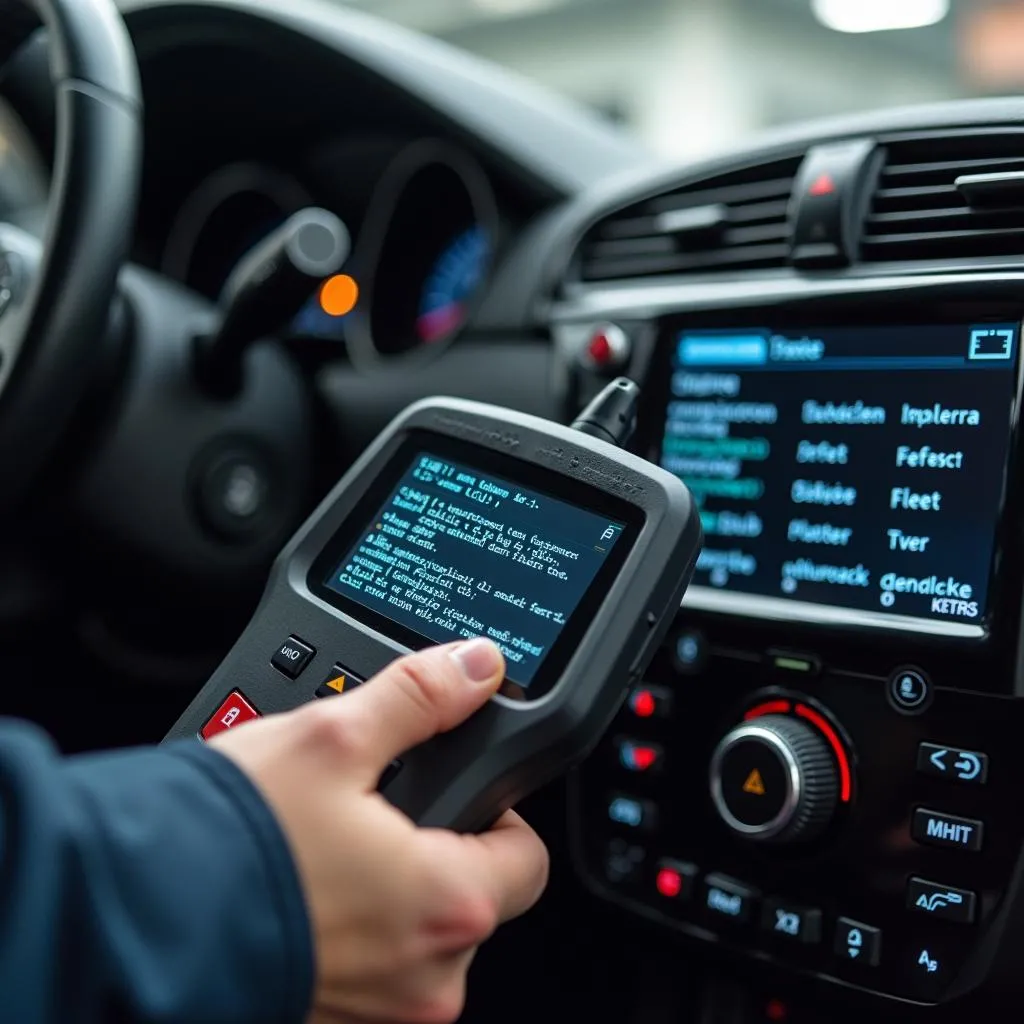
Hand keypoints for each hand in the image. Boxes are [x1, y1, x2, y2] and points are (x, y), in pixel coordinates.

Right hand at [211, 638, 548, 1023]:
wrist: (132, 920)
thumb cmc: (232, 841)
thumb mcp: (334, 738)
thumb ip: (420, 697)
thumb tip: (475, 667)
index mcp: (449, 906)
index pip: (526, 856)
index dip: (496, 810)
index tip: (452, 786)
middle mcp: (428, 979)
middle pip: (473, 894)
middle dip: (435, 846)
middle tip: (374, 809)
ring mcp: (381, 1011)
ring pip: (419, 930)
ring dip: (390, 887)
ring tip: (329, 846)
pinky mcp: (335, 1019)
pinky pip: (374, 963)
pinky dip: (354, 925)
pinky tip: (309, 885)